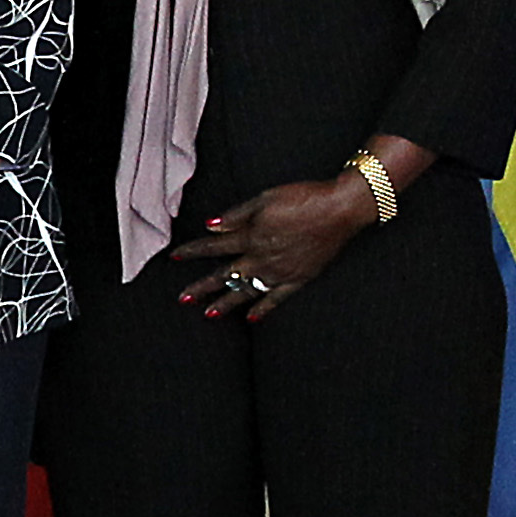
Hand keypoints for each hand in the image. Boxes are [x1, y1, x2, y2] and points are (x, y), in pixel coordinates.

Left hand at [169, 175, 374, 319]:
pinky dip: (263, 309)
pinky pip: (277, 298)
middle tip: (182, 298)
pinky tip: (250, 319)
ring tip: (208, 314)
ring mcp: (281, 271)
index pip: (213, 247)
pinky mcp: (300, 278)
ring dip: (226, 303)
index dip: (192, 252)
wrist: (341, 209)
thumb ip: (237, 215)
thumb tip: (210, 225)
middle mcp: (262, 258)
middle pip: (226, 275)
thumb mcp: (264, 199)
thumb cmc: (303, 197)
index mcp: (251, 236)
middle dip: (202, 287)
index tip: (174, 258)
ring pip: (247, 291)